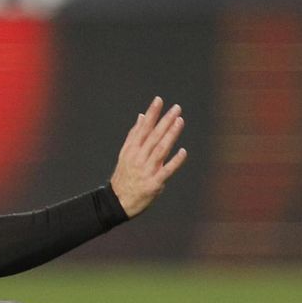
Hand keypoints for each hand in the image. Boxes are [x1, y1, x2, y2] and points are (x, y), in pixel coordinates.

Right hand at [109, 97, 186, 217]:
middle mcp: (139, 157)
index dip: (151, 114)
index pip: (143, 128)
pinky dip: (175, 161)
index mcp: (132, 149)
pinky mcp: (154, 183)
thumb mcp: (126, 154)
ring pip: (161, 149)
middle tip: (176, 108)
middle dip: (165, 121)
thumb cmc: (124, 176)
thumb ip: (134, 135)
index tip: (159, 100)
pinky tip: (183, 151)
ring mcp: (146, 170)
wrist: (118, 201)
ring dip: (171, 135)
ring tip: (180, 121)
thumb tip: (142, 116)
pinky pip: (166, 170)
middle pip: (154, 136)